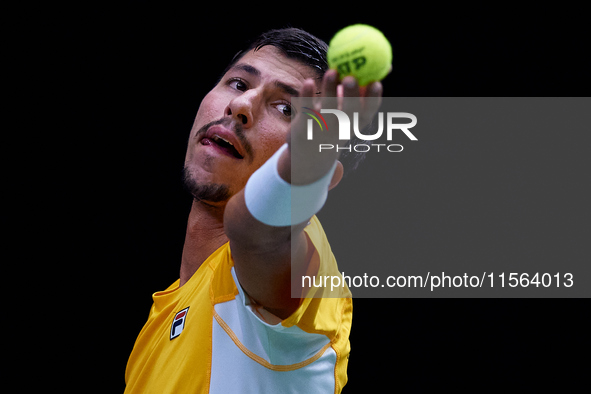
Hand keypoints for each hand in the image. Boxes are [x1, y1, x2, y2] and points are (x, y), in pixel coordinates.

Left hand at [286, 69, 382, 184]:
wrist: (311, 151)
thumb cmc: (337, 122)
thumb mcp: (353, 111)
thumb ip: (366, 89)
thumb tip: (387, 67)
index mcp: (356, 122)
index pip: (368, 112)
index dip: (373, 99)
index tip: (376, 83)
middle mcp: (341, 127)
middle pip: (348, 112)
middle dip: (351, 95)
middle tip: (350, 78)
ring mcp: (323, 127)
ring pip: (327, 108)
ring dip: (330, 90)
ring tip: (332, 72)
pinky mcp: (304, 125)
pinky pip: (306, 109)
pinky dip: (307, 96)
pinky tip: (309, 82)